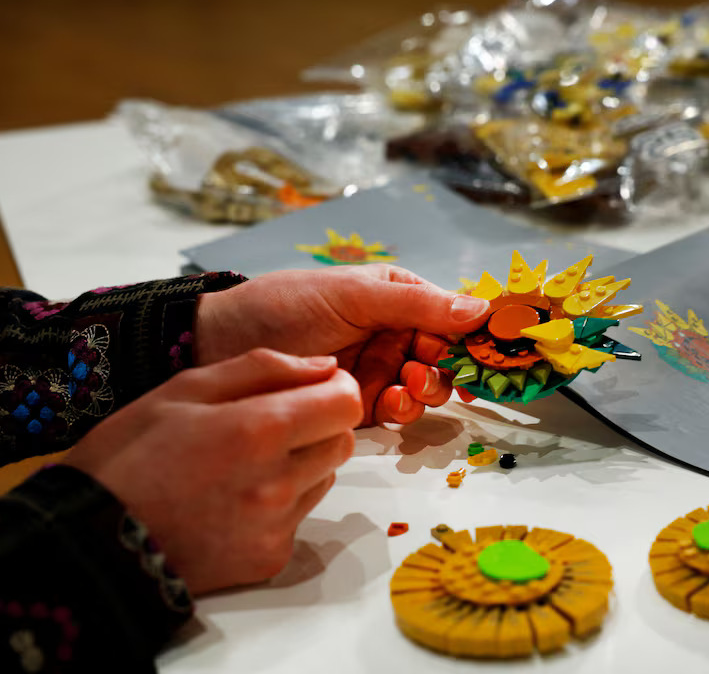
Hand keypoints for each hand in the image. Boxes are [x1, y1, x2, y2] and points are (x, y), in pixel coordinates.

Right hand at [65, 348, 362, 593]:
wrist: (88, 541)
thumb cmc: (128, 457)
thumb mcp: (185, 388)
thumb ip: (264, 367)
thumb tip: (324, 365)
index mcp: (259, 429)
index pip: (346, 402)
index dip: (334, 388)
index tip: (313, 388)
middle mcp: (278, 483)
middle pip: (342, 441)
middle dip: (320, 425)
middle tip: (271, 423)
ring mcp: (276, 526)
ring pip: (324, 478)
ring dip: (301, 464)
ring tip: (244, 462)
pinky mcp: (270, 559)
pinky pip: (299, 517)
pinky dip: (280, 504)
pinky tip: (233, 499)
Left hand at [194, 265, 489, 425]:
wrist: (222, 346)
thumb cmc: (286, 305)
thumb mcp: (353, 295)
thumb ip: (415, 305)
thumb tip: (480, 309)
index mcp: (396, 297)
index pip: (450, 315)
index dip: (471, 333)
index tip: (486, 349)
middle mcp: (392, 333)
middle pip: (445, 356)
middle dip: (445, 367)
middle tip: (428, 370)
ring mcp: (378, 371)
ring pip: (426, 388)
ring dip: (425, 390)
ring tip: (405, 386)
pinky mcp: (359, 405)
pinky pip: (397, 412)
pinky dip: (401, 412)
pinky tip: (388, 404)